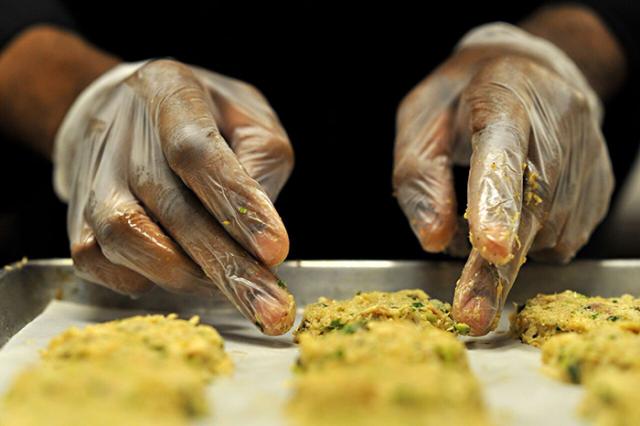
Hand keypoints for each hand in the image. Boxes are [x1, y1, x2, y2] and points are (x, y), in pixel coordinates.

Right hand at [54, 59, 294, 334]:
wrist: (123, 109)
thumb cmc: (203, 117)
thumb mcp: (249, 118)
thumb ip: (262, 164)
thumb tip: (260, 233)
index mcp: (171, 92)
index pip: (197, 151)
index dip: (235, 204)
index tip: (275, 252)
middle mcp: (123, 133)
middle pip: (170, 207)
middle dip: (227, 267)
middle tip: (271, 310)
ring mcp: (93, 176)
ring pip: (127, 238)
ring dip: (186, 275)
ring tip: (233, 287)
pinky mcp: (75, 215)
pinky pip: (98, 262)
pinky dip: (142, 280)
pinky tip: (179, 273)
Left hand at [393, 24, 613, 334]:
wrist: (535, 70)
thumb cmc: (463, 97)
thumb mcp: (422, 120)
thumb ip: (419, 178)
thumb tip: (434, 240)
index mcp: (505, 103)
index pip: (502, 157)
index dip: (496, 204)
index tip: (490, 247)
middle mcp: (557, 130)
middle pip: (530, 210)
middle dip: (497, 268)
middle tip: (472, 314)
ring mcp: (587, 159)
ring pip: (547, 231)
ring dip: (508, 247)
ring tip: (486, 214)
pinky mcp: (599, 186)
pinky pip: (562, 236)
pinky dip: (529, 241)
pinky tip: (517, 211)